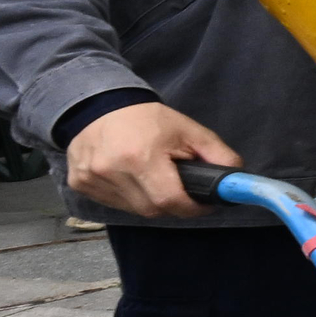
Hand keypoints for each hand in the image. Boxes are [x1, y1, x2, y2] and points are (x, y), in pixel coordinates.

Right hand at [68, 102, 235, 219]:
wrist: (98, 106)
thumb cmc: (148, 119)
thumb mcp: (189, 130)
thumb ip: (218, 155)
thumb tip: (237, 183)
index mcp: (140, 158)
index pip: (171, 201)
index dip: (193, 208)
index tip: (205, 204)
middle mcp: (111, 172)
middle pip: (152, 210)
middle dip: (172, 205)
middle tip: (181, 191)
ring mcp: (91, 179)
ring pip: (133, 210)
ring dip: (149, 202)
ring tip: (154, 180)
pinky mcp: (78, 184)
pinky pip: (113, 204)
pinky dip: (128, 198)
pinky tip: (131, 179)